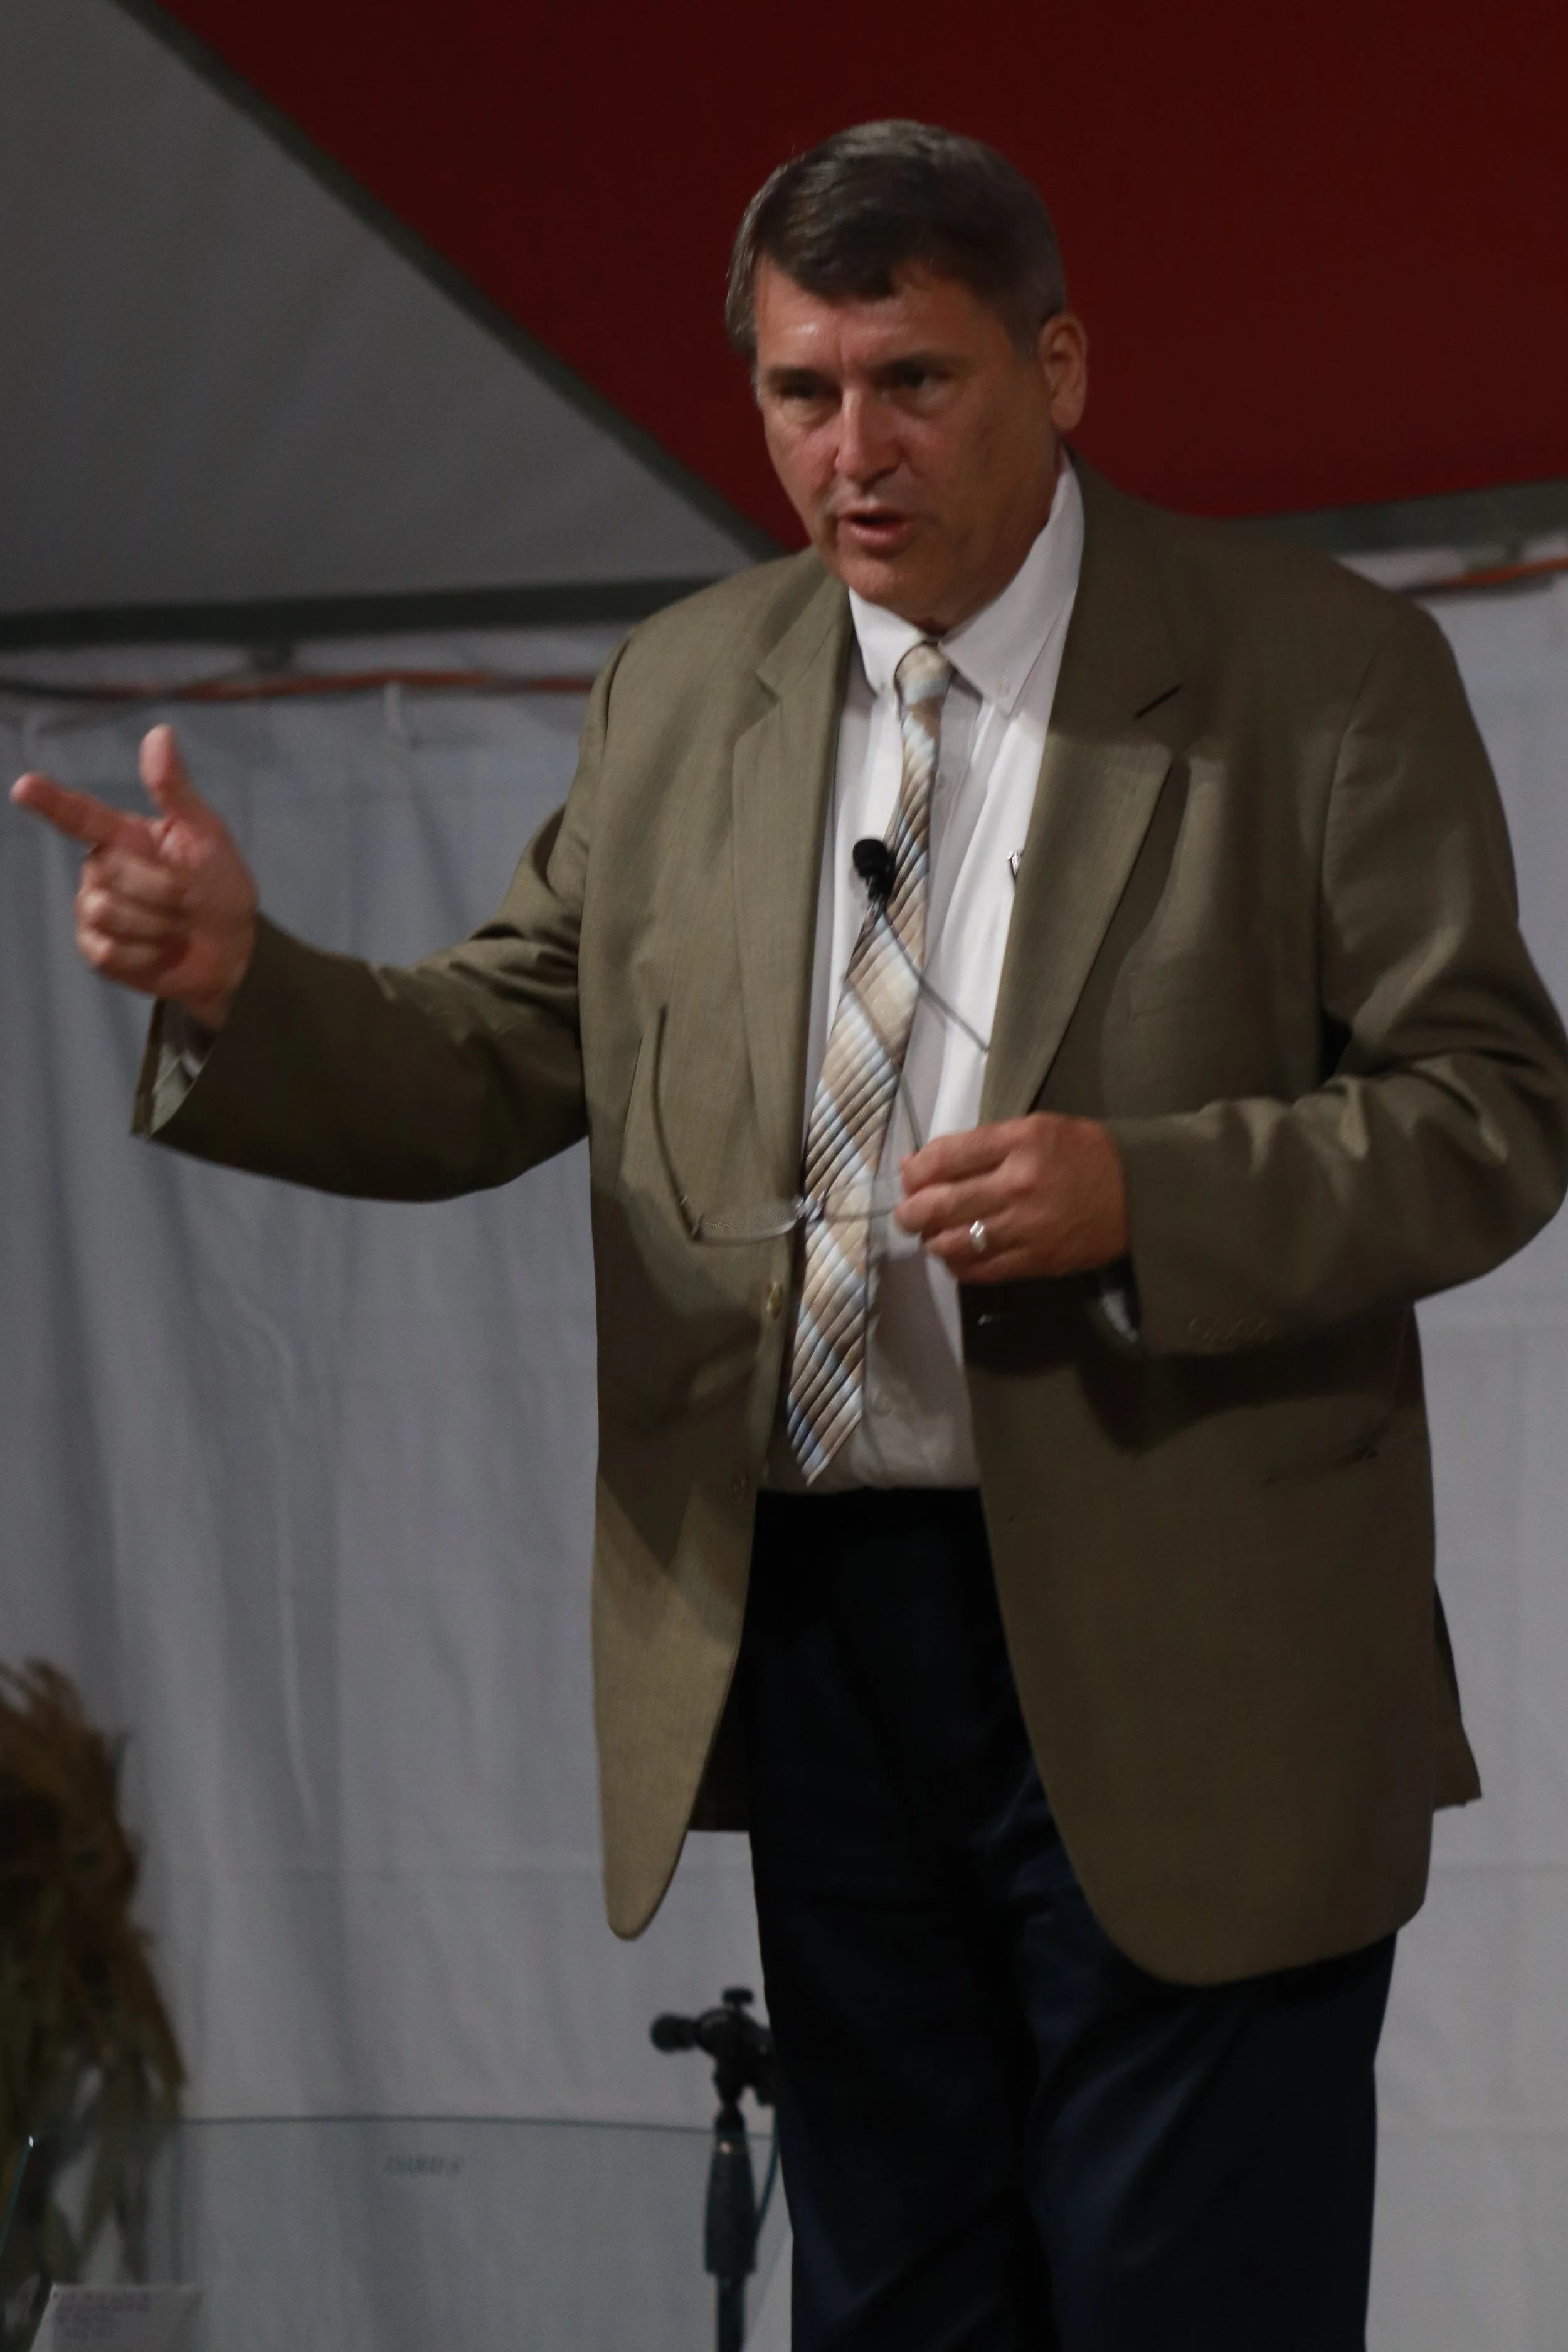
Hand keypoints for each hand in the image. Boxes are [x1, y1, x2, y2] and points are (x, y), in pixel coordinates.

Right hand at [11, 723, 257, 1028]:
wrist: (233, 949)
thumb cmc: (219, 887)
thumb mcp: (206, 837)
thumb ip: (175, 791)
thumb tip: (160, 732)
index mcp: (122, 836)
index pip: (78, 814)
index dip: (50, 800)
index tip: (24, 788)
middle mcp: (99, 869)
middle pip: (110, 871)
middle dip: (162, 889)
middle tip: (188, 899)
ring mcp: (93, 910)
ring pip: (107, 911)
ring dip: (157, 923)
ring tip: (176, 925)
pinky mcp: (96, 949)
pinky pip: (109, 950)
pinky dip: (147, 954)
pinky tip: (162, 950)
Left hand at [896, 1113, 1128, 1283]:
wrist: (1140, 1193)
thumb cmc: (1083, 1153)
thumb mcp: (1034, 1129)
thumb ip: (979, 1144)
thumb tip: (920, 1163)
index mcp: (1019, 1143)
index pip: (945, 1158)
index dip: (915, 1171)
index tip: (910, 1176)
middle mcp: (1019, 1185)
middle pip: (941, 1204)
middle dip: (911, 1211)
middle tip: (906, 1214)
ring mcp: (1027, 1227)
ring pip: (954, 1242)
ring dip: (932, 1240)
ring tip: (931, 1234)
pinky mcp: (1037, 1261)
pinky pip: (980, 1270)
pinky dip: (958, 1264)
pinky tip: (955, 1255)